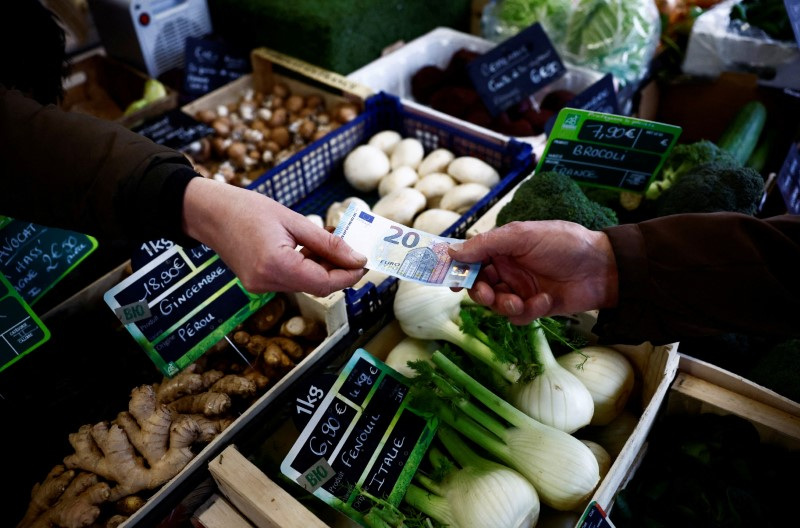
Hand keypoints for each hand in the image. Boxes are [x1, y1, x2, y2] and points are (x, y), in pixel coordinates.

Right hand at [182, 178, 366, 295]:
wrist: (209, 212)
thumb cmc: (247, 208)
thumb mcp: (293, 220)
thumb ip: (327, 243)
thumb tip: (357, 258)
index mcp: (276, 265)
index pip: (324, 283)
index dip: (349, 275)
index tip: (364, 262)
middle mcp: (267, 282)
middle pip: (317, 286)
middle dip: (338, 270)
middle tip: (352, 248)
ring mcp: (260, 286)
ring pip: (305, 284)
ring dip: (323, 267)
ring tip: (329, 242)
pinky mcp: (257, 282)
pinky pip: (291, 280)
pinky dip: (306, 267)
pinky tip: (311, 249)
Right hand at [448, 220, 618, 323]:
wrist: (603, 268)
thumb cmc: (564, 243)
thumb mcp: (523, 236)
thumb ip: (486, 244)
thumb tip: (453, 252)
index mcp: (503, 248)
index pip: (472, 260)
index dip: (459, 271)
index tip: (450, 281)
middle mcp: (508, 269)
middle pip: (479, 286)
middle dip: (480, 293)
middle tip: (487, 295)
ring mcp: (521, 289)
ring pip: (496, 305)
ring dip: (504, 305)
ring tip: (518, 302)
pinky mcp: (535, 308)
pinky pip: (518, 317)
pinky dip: (528, 311)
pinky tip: (545, 300)